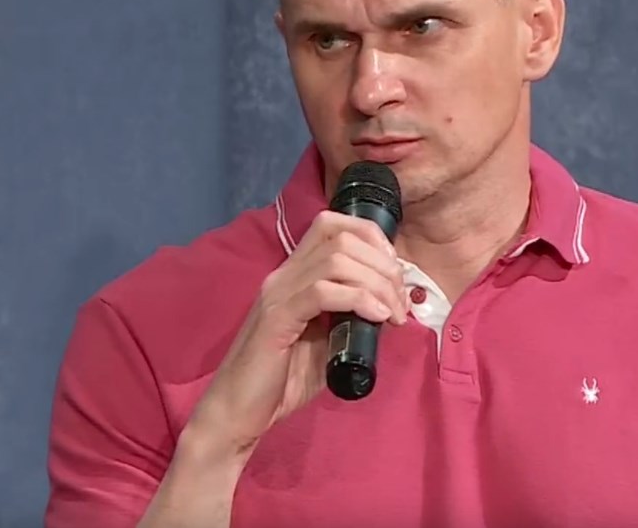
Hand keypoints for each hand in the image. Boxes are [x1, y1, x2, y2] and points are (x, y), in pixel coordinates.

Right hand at [182, 210, 408, 460]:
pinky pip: (322, 291)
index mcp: (295, 275)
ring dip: (377, 283)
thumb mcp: (328, 343)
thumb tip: (390, 307)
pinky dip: (358, 298)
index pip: (333, 225)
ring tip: (393, 314)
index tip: (395, 275)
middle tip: (400, 302)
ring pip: (336, 260)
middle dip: (383, 265)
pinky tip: (377, 317)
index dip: (373, 239)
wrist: (238, 413)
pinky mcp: (276, 318)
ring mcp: (278, 293)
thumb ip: (352, 320)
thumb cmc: (281, 382)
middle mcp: (284, 274)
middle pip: (342, 238)